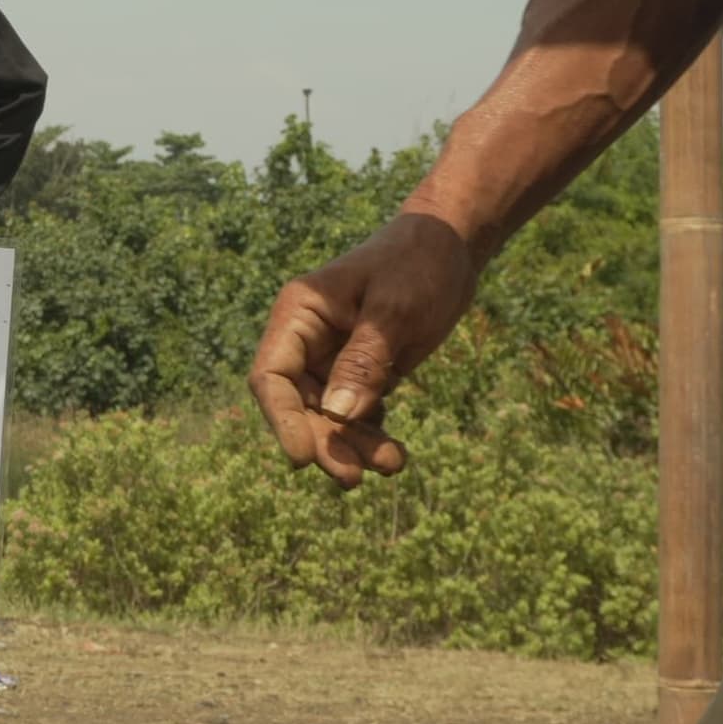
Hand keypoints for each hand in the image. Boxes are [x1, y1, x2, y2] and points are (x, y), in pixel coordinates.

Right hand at [248, 211, 481, 488]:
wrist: (451, 245)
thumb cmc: (419, 263)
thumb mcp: (396, 310)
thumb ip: (365, 360)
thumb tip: (338, 415)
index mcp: (299, 314)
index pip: (271, 376)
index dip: (281, 420)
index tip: (303, 459)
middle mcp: (307, 340)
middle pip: (298, 405)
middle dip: (324, 442)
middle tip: (355, 478)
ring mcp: (333, 358)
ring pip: (329, 416)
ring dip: (353, 445)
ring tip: (392, 465)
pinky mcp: (361, 372)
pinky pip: (356, 414)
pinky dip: (371, 436)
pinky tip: (394, 451)